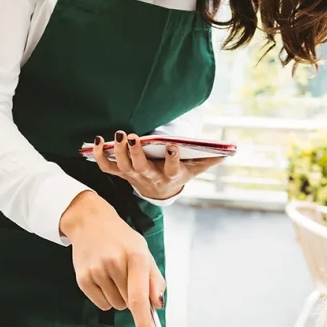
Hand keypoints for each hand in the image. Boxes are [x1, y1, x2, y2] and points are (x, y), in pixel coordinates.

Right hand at [59, 190, 164, 326]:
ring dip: (119, 296)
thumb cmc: (121, 239)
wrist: (90, 222)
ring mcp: (96, 271)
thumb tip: (157, 305)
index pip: (139, 298)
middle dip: (132, 297)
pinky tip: (104, 277)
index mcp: (136, 256)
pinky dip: (106, 297)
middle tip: (127, 275)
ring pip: (116, 306)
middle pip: (129, 304)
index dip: (144, 323)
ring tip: (114, 273)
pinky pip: (101, 304)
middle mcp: (114, 263)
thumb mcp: (144, 252)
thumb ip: (154, 280)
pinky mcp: (82, 278)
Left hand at [90, 133, 224, 200]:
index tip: (172, 146)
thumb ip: (210, 159)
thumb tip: (229, 152)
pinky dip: (99, 156)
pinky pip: (107, 167)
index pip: (171, 168)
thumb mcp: (196, 169)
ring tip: (117, 135)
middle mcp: (150, 177)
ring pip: (123, 166)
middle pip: (141, 167)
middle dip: (136, 153)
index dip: (172, 158)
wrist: (161, 191)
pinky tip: (98, 141)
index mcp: (169, 175)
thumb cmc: (179, 174)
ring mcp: (133, 176)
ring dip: (118, 151)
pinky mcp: (122, 173)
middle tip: (133, 137)